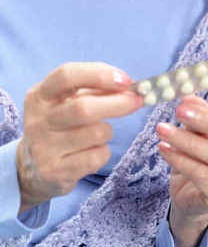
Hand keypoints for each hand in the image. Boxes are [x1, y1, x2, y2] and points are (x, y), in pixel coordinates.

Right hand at [17, 62, 142, 212]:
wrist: (31, 170)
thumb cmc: (59, 127)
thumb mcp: (66, 102)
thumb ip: (93, 91)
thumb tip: (129, 87)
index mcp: (39, 95)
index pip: (67, 75)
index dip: (100, 75)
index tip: (126, 80)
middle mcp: (38, 120)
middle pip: (83, 107)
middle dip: (117, 103)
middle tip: (136, 101)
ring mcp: (43, 148)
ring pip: (94, 133)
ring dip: (108, 131)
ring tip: (101, 133)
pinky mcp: (54, 172)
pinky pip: (95, 157)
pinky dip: (103, 152)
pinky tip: (93, 152)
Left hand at [156, 70, 207, 246]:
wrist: (195, 198)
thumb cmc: (202, 157)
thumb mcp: (201, 131)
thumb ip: (198, 113)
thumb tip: (187, 96)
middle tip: (180, 110)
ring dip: (185, 140)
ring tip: (162, 129)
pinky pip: (201, 174)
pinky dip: (180, 160)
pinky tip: (164, 149)